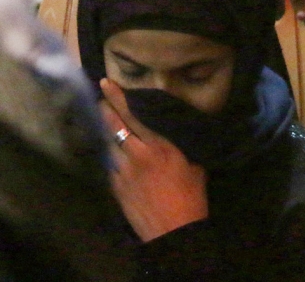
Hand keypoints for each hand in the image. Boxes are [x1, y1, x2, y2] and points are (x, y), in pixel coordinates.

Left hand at [100, 78, 208, 241]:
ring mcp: (121, 173)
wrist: (174, 231)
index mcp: (158, 146)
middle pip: (113, 127)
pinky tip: (115, 153)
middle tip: (100, 97)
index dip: (117, 98)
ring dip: (106, 132)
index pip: (133, 116)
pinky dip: (111, 154)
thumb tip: (179, 133)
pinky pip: (110, 164)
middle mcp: (135, 155)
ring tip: (105, 121)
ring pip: (107, 145)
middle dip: (105, 110)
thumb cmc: (191, 197)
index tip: (105, 83)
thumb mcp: (195, 164)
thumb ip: (180, 146)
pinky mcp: (115, 188)